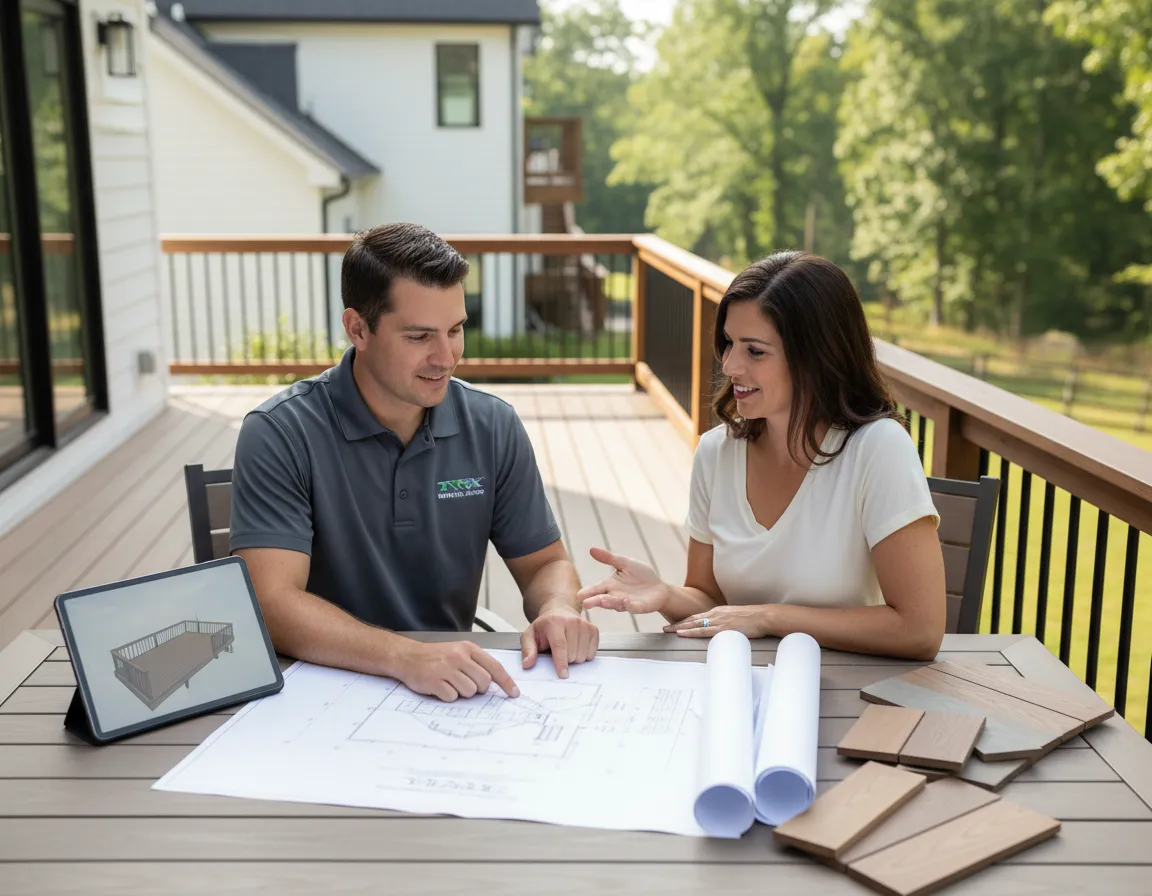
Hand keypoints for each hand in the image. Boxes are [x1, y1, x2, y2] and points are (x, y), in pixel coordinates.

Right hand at [391, 640, 519, 701]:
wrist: (407, 656)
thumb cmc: (436, 656)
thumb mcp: (458, 651)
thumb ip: (477, 663)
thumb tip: (496, 682)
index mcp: (468, 648)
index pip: (494, 667)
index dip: (506, 682)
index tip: (514, 693)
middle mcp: (458, 657)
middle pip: (484, 682)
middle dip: (479, 689)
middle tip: (466, 684)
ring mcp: (446, 668)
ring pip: (469, 691)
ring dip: (462, 692)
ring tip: (450, 683)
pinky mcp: (434, 681)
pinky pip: (452, 697)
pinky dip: (448, 696)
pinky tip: (440, 687)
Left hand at [522, 607, 598, 678]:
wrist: (559, 611)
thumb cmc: (544, 626)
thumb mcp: (530, 635)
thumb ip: (528, 650)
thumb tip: (527, 664)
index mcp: (554, 622)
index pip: (560, 645)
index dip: (561, 661)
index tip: (563, 674)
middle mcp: (572, 621)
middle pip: (572, 654)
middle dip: (565, 660)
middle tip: (558, 652)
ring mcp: (584, 625)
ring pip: (583, 655)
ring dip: (574, 658)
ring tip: (567, 649)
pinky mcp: (594, 629)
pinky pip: (592, 653)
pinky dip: (584, 655)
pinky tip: (577, 647)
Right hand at [577, 546, 670, 614]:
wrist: (659, 587)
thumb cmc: (641, 575)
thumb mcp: (624, 563)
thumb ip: (608, 558)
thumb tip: (591, 549)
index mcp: (610, 585)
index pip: (596, 589)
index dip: (588, 592)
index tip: (579, 596)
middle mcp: (615, 596)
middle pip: (602, 599)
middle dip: (595, 601)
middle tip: (585, 603)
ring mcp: (626, 603)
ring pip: (616, 604)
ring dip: (610, 603)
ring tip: (602, 600)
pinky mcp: (638, 607)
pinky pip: (633, 607)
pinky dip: (629, 605)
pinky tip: (626, 601)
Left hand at [663, 605, 772, 638]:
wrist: (763, 616)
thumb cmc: (753, 619)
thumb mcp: (736, 617)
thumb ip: (726, 622)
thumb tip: (721, 630)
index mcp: (718, 611)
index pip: (697, 616)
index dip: (685, 621)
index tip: (675, 625)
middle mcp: (715, 614)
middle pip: (692, 619)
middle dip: (678, 624)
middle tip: (665, 628)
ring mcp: (718, 620)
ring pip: (693, 624)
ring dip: (679, 628)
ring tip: (668, 631)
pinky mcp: (722, 628)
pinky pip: (702, 631)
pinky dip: (690, 632)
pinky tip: (682, 634)